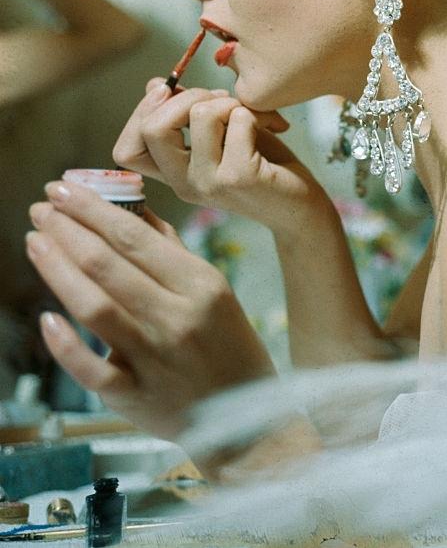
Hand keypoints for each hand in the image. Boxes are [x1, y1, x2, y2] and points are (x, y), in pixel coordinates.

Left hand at [26, 181, 273, 438]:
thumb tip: (132, 213)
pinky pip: (93, 369)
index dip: (94, 210)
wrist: (249, 419)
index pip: (137, 238)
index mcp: (202, 285)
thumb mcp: (215, 291)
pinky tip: (46, 317)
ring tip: (35, 239)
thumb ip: (172, 254)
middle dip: (69, 229)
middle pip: (110, 265)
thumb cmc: (229, 346)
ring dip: (58, 269)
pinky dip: (66, 345)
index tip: (64, 187)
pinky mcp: (137, 397)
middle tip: (42, 205)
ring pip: (96, 307)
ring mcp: (156, 358)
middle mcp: (178, 317)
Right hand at [113, 80, 333, 236]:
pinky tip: (273, 127)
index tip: (171, 93)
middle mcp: (184, 184)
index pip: (126, 150)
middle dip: (188, 96)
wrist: (302, 207)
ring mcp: (210, 183)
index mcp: (174, 175)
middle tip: (222, 101)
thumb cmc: (263, 165)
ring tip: (250, 115)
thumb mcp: (220, 137)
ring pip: (200, 114)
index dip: (141, 113)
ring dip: (230, 101)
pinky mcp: (240, 177)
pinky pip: (239, 119)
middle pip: (152, 128)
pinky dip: (258, 112)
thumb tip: (155, 84)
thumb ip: (188, 116)